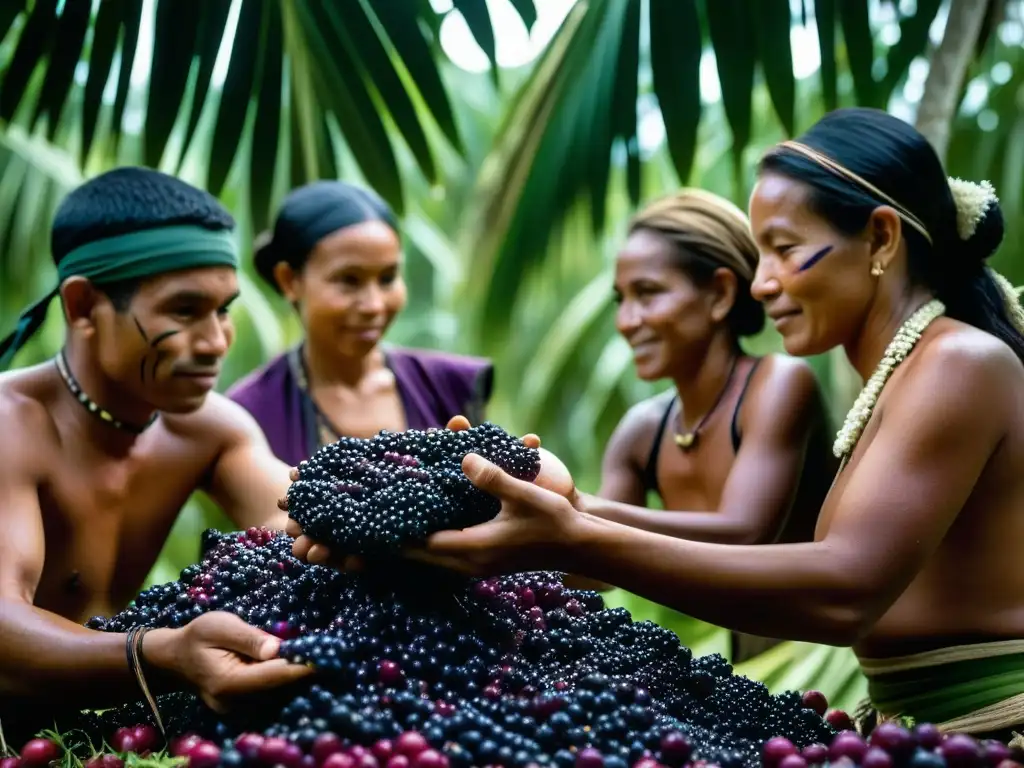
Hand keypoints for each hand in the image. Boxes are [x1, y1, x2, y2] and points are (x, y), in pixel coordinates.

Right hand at [145, 611, 312, 712]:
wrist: (173, 659)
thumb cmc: (196, 636)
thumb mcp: (219, 626)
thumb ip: (249, 638)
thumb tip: (279, 648)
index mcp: (228, 683)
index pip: (273, 677)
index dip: (301, 667)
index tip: (327, 657)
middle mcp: (234, 703)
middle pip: (279, 692)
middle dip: (306, 674)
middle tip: (333, 656)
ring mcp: (238, 710)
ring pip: (278, 698)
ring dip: (300, 680)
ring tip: (324, 659)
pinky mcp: (243, 707)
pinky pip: (272, 698)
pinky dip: (288, 684)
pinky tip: (303, 668)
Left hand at [286, 415, 579, 567]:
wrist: (580, 546)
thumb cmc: (555, 520)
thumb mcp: (526, 496)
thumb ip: (493, 478)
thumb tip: (462, 456)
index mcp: (469, 551)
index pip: (411, 545)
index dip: (376, 535)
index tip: (342, 525)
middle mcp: (462, 561)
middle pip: (402, 556)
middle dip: (367, 546)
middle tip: (327, 534)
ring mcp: (466, 562)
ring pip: (413, 556)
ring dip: (383, 545)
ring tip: (345, 534)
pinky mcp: (472, 557)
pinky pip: (430, 551)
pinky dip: (407, 541)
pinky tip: (390, 530)